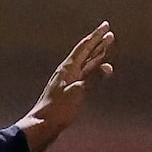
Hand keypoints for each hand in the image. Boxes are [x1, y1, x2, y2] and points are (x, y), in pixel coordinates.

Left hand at [17, 22, 114, 151]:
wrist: (42, 125)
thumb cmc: (58, 109)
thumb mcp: (77, 93)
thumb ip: (93, 79)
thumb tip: (108, 66)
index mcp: (68, 68)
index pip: (84, 47)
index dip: (96, 36)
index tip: (106, 26)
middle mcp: (68, 71)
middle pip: (85, 53)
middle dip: (98, 43)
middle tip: (109, 33)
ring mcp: (68, 81)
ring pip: (85, 64)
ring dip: (96, 55)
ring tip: (106, 47)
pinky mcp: (69, 91)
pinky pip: (85, 75)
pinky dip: (93, 70)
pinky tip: (98, 71)